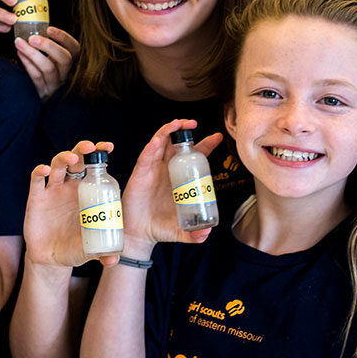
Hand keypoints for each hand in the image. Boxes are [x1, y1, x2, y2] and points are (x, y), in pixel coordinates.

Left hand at [14, 26, 79, 98]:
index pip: (75, 48)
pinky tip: (19, 53)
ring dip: (32, 53)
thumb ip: (46, 47)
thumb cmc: (42, 73)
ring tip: (18, 42)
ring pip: (48, 68)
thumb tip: (33, 25)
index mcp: (69, 63)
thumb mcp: (50, 60)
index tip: (49, 28)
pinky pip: (36, 76)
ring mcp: (54, 84)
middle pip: (65, 59)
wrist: (37, 100)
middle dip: (48, 46)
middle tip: (32, 38)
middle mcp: (65, 74)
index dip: (63, 38)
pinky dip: (27, 63)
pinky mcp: (42, 92)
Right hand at [24, 140, 117, 268]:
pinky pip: (37, 180)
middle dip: (82, 150)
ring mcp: (52, 190)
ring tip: (71, 158)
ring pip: (57, 165)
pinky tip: (45, 170)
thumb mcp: (91, 250)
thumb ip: (102, 253)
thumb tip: (113, 260)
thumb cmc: (76, 247)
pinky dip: (40, 172)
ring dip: (64, 157)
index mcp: (88, 192)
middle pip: (76, 159)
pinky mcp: (36, 198)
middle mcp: (70, 187)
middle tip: (90, 147)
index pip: (94, 166)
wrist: (51, 258)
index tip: (109, 146)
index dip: (100, 153)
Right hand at [120, 120, 221, 255]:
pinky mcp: (140, 172)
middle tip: (194, 123)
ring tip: (178, 124)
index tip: (217, 137)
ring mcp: (154, 169)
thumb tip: (206, 233)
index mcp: (181, 178)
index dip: (205, 145)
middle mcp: (168, 169)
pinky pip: (147, 154)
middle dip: (185, 129)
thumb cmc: (160, 228)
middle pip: (177, 143)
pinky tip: (160, 139)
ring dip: (169, 130)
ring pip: (161, 142)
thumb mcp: (182, 231)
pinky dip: (153, 145)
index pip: (194, 156)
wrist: (139, 234)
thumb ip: (195, 234)